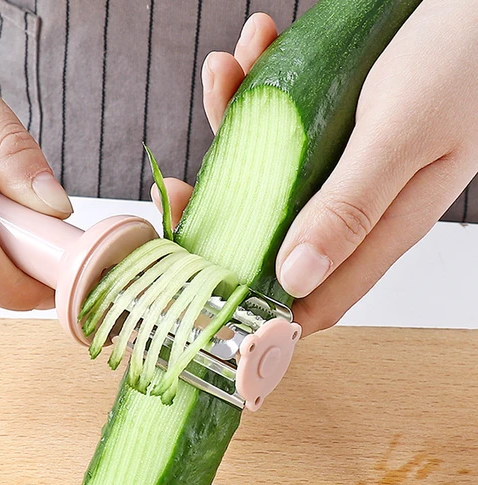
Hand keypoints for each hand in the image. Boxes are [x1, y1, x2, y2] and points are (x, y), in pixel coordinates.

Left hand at [155, 3, 477, 334]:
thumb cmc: (464, 60)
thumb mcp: (402, 136)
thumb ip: (350, 208)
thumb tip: (293, 278)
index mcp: (377, 228)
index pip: (311, 299)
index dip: (252, 304)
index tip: (197, 285)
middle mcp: (351, 207)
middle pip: (267, 235)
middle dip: (214, 212)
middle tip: (173, 188)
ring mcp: (337, 166)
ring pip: (265, 171)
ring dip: (232, 126)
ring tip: (227, 69)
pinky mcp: (332, 127)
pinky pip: (281, 120)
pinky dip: (259, 86)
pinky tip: (257, 44)